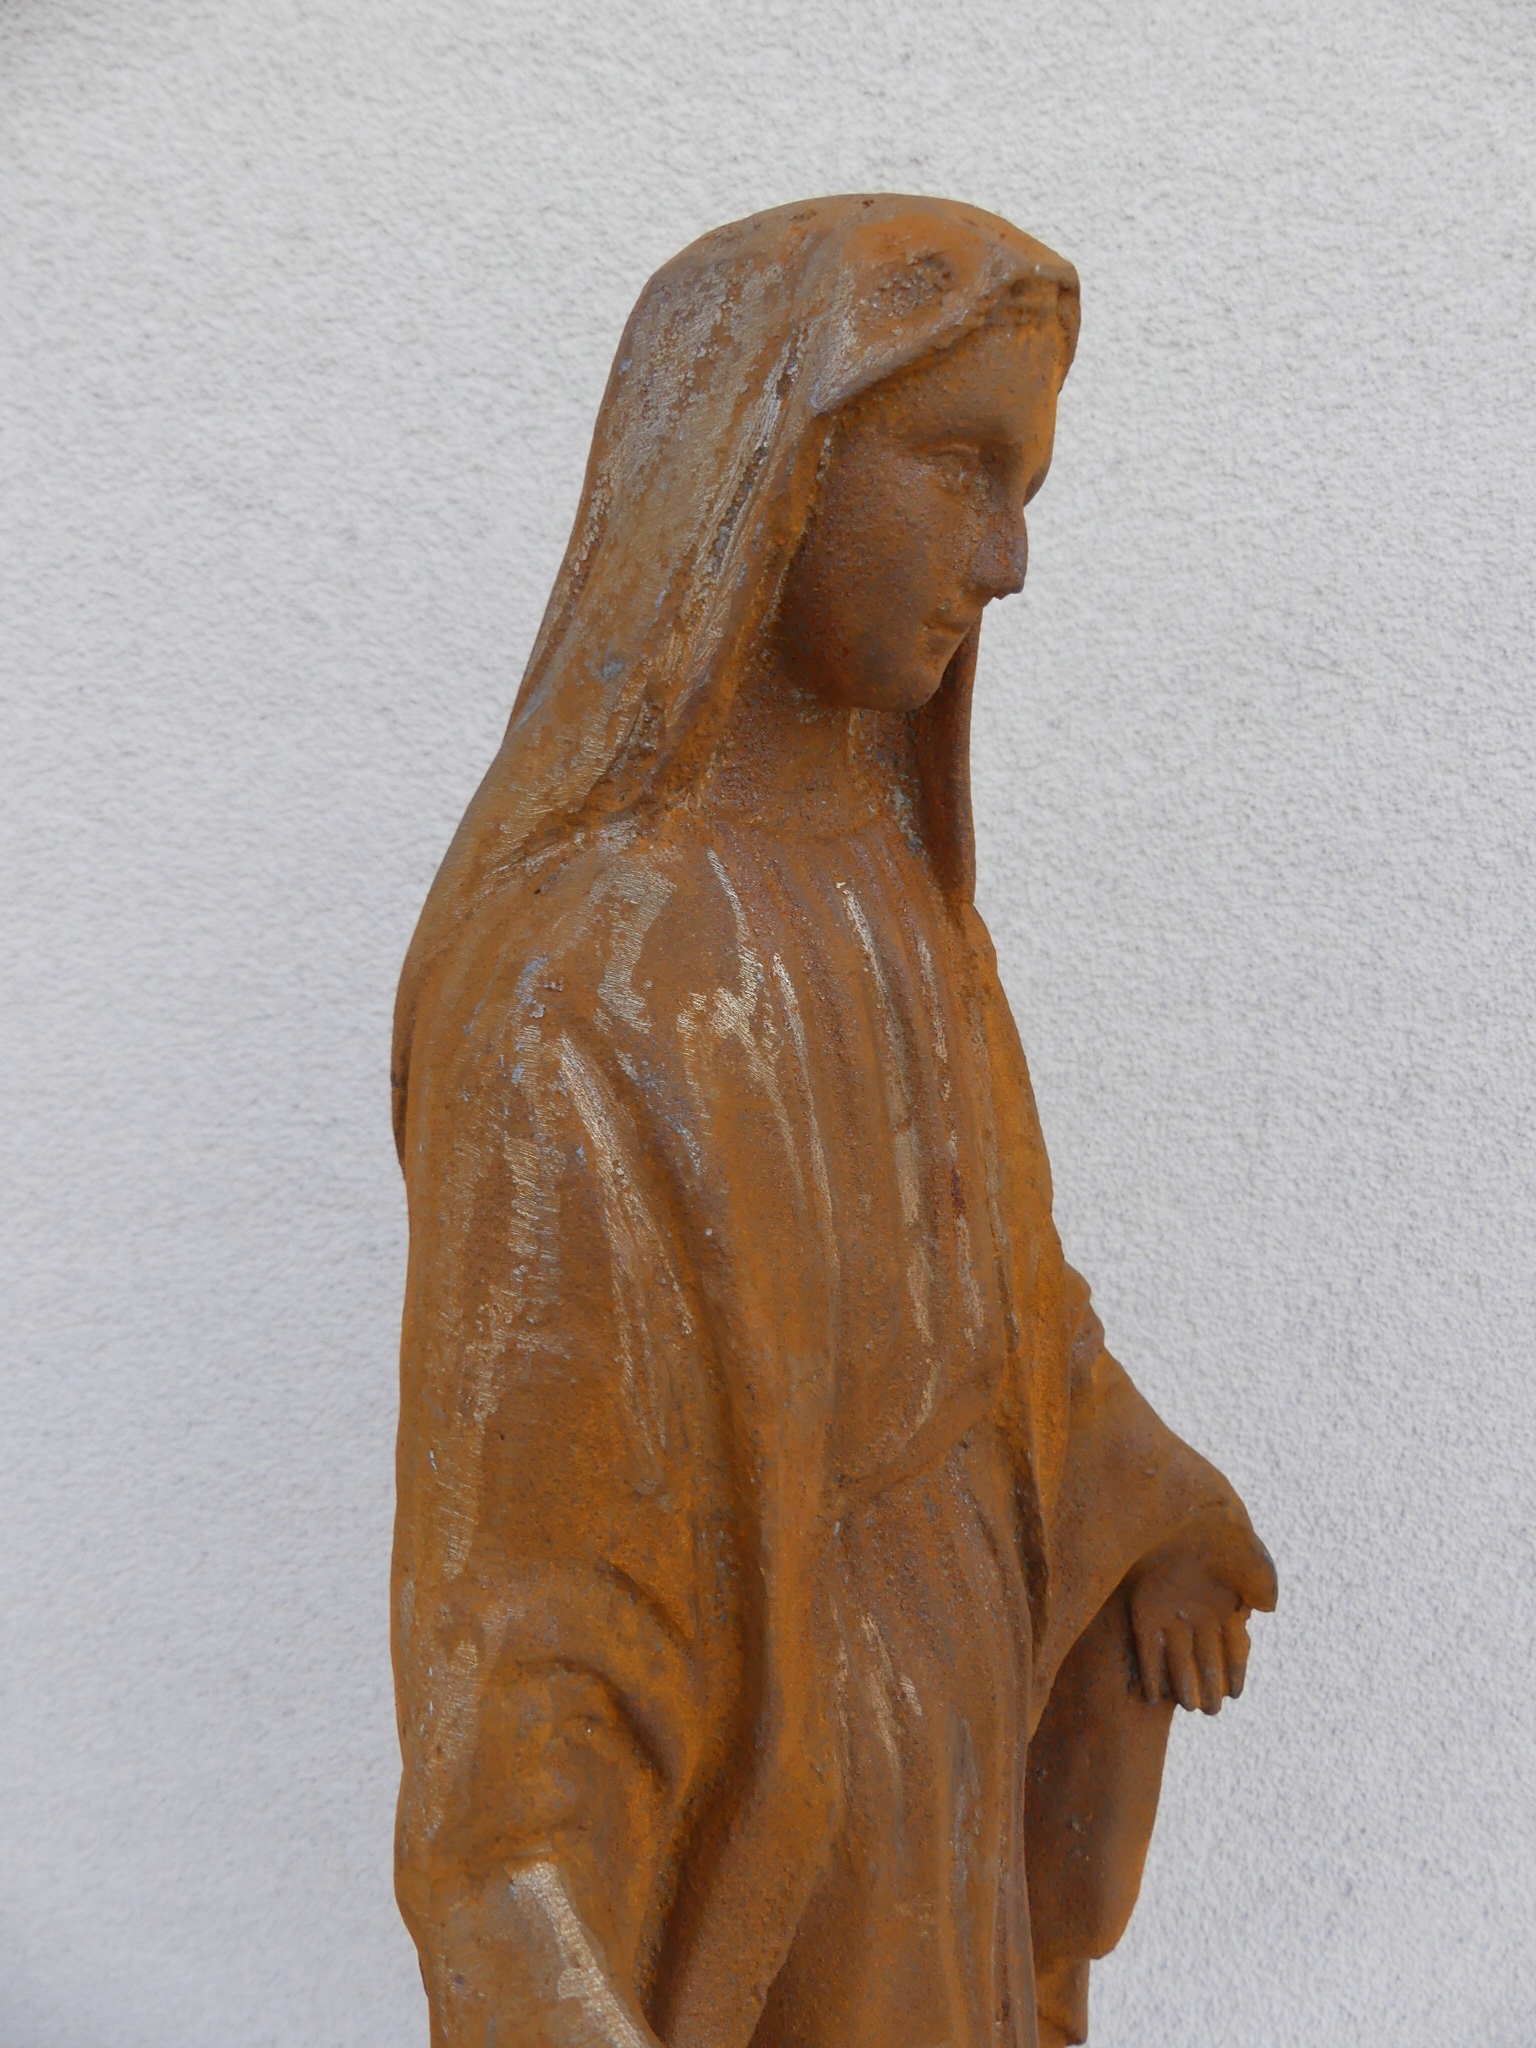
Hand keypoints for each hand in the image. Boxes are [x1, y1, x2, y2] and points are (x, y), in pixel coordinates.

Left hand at [1127, 1526, 1276, 1715]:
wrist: (1177, 1506)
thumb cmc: (1219, 1529)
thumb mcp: (1250, 1554)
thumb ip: (1262, 1582)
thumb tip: (1266, 1608)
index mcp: (1224, 1605)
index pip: (1233, 1648)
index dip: (1235, 1672)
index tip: (1235, 1694)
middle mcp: (1198, 1614)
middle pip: (1204, 1659)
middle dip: (1207, 1685)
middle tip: (1209, 1712)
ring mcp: (1170, 1612)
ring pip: (1177, 1657)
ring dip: (1181, 1682)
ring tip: (1188, 1707)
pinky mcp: (1144, 1608)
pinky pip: (1146, 1645)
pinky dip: (1150, 1669)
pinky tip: (1153, 1693)